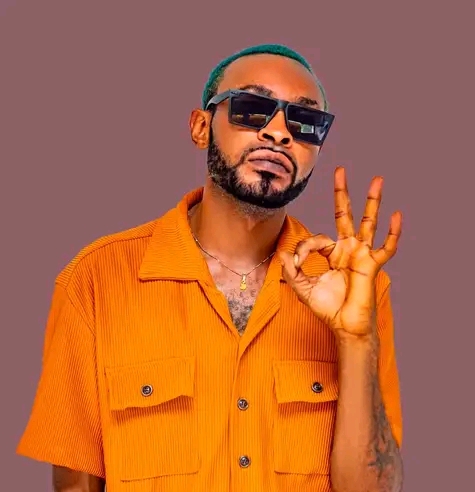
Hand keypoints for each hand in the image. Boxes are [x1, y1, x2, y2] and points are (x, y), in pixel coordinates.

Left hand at [279, 167, 401, 337]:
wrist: (344, 325)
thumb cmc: (328, 307)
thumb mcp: (303, 288)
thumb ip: (292, 272)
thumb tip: (284, 253)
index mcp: (332, 252)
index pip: (316, 238)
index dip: (303, 248)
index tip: (296, 263)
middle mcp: (348, 248)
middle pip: (345, 215)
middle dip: (342, 193)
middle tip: (340, 171)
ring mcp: (361, 254)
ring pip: (367, 223)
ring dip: (372, 201)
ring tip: (377, 180)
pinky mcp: (371, 265)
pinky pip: (386, 248)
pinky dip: (393, 234)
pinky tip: (396, 216)